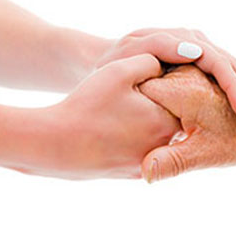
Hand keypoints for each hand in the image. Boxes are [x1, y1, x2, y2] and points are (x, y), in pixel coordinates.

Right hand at [18, 54, 178, 178]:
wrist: (56, 145)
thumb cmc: (87, 106)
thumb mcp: (119, 70)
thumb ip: (150, 61)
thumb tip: (163, 66)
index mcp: (166, 121)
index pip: (180, 99)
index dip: (165, 87)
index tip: (147, 83)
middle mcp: (163, 147)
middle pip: (168, 120)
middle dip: (156, 107)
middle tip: (131, 98)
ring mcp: (147, 163)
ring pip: (154, 137)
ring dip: (143, 125)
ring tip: (120, 115)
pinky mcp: (131, 174)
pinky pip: (139, 151)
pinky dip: (130, 141)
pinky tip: (112, 131)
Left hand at [96, 28, 235, 129]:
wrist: (106, 60)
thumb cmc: (112, 65)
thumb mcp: (130, 54)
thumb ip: (159, 48)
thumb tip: (197, 50)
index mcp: (186, 41)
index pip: (221, 64)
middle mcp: (199, 44)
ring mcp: (204, 55)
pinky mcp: (204, 68)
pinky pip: (235, 78)